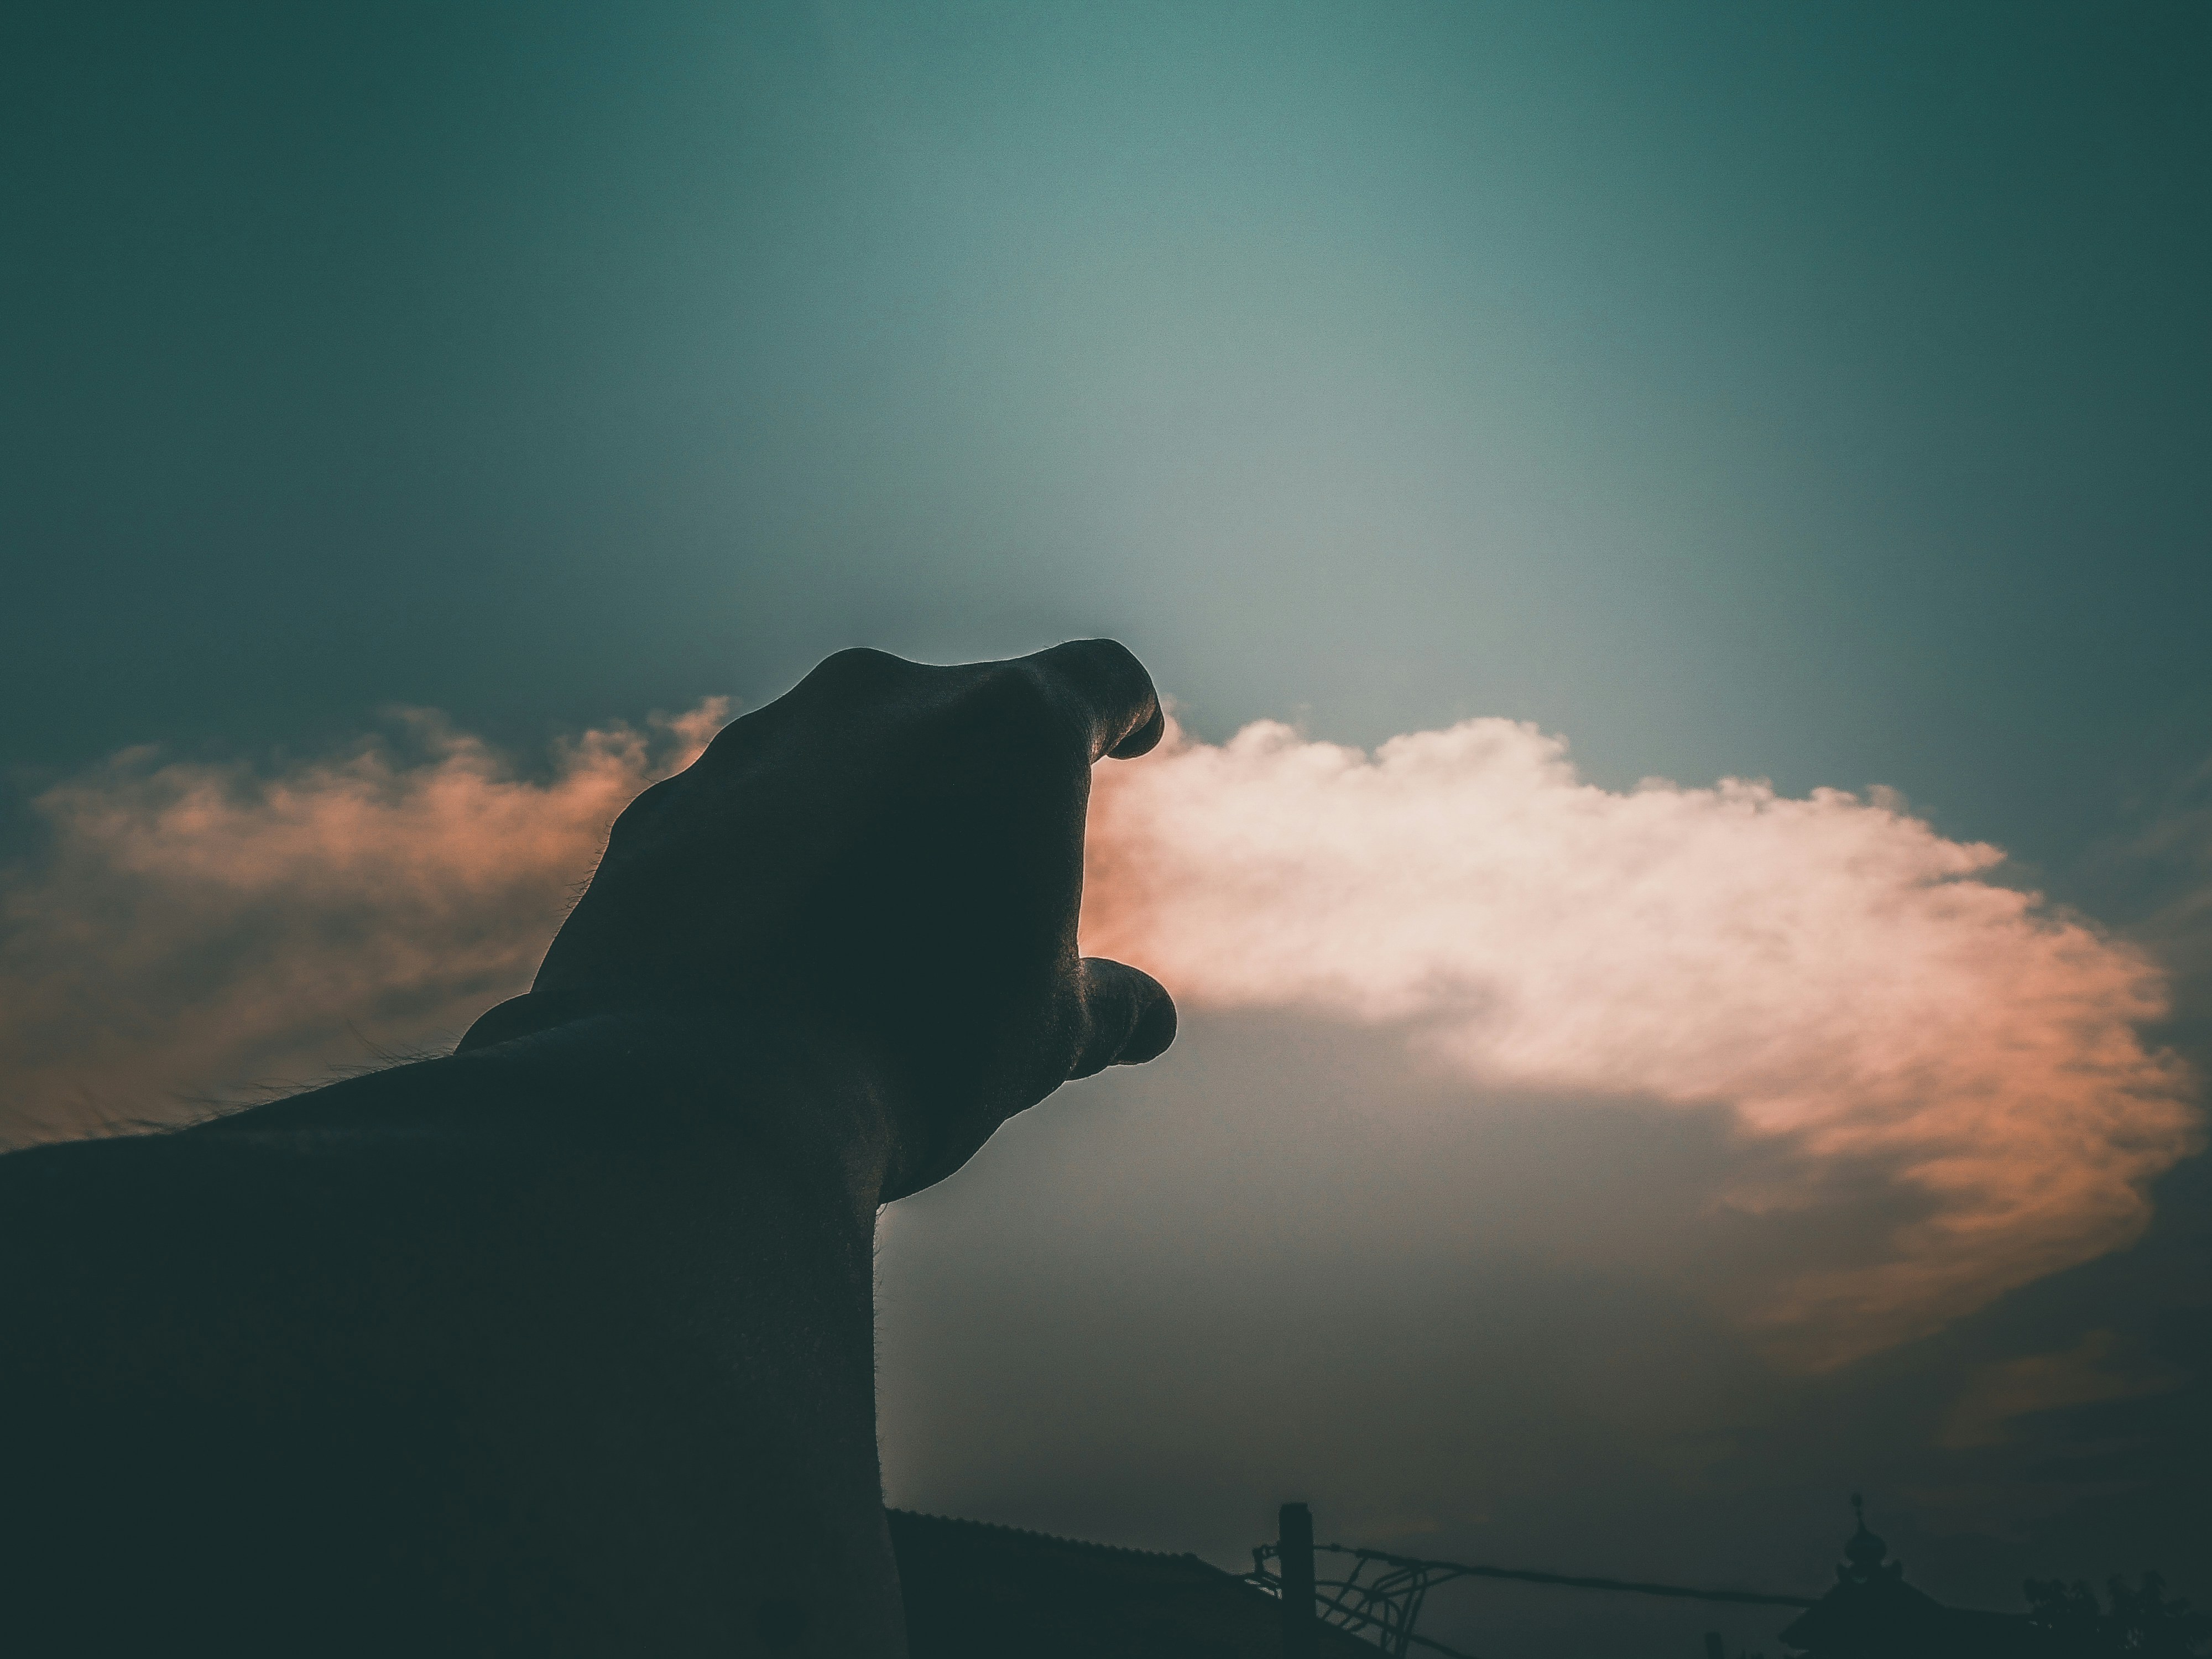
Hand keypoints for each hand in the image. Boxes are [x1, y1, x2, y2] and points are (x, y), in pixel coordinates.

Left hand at [459, 641, 1176, 1198]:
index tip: (1130, 733)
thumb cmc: (916, 1050)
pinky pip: (743, 815)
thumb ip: (1102, 1007)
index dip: (1124, 708)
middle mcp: (882, 701)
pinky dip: (770, 857)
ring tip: (873, 916)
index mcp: (1011, 731)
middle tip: (993, 861)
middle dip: (985, 776)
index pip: (1098, 682)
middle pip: (964, 712)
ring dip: (870, 810)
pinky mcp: (668, 807)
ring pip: (841, 754)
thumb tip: (1147, 1021)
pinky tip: (769, 942)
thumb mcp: (1043, 1037)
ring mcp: (761, 745)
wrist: (710, 1093)